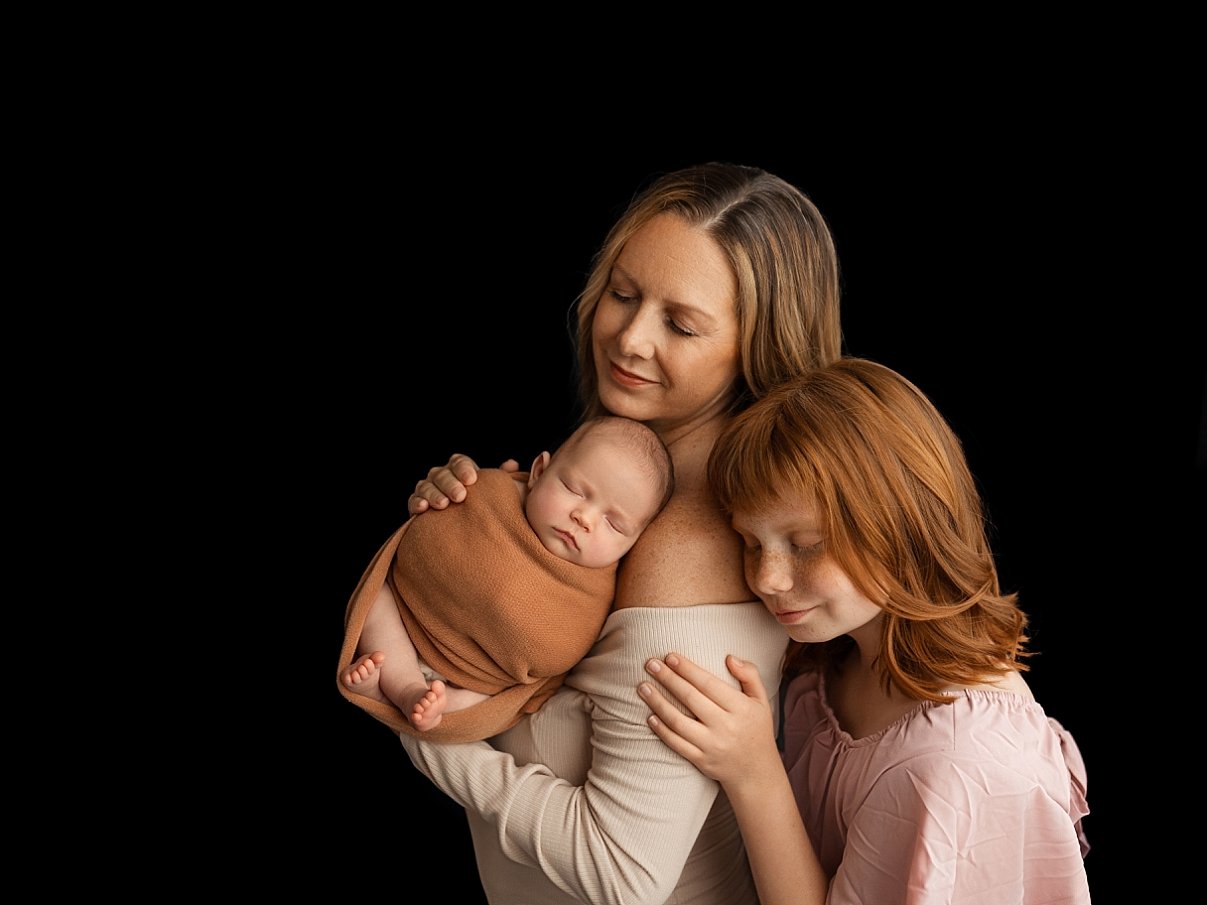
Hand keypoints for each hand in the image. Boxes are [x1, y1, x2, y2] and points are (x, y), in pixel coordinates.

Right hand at [408, 455, 519, 513]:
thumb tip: (511, 464)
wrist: (472, 534)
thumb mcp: (498, 494)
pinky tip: (423, 508)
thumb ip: (504, 478)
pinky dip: (416, 503)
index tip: (472, 480)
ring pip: (426, 485)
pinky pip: (413, 501)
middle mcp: (443, 477)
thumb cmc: (486, 508)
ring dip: (433, 494)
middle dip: (450, 483)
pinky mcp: (418, 506)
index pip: (459, 462)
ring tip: (443, 505)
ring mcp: (429, 490)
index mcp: (461, 470)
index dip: (464, 469)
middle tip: (460, 496)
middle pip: (442, 473)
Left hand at [638, 653, 779, 786]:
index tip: (670, 656)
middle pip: (690, 698)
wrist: (756, 773)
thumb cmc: (756, 729)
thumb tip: (728, 658)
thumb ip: (749, 675)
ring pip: (678, 721)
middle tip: (650, 664)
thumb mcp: (761, 700)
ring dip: (658, 703)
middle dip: (668, 679)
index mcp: (741, 708)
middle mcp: (726, 726)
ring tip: (643, 687)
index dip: (687, 669)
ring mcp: (712, 745)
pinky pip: (676, 744)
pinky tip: (649, 716)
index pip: (709, 684)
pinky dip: (661, 730)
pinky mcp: (701, 761)